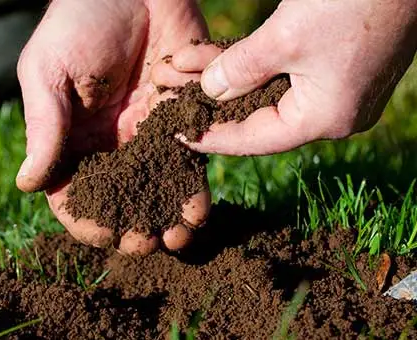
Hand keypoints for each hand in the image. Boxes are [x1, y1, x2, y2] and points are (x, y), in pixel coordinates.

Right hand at [15, 0, 210, 254]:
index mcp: (70, 137)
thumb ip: (43, 127)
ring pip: (157, 187)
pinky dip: (193, 187)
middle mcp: (108, 142)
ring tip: (178, 237)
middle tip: (146, 245)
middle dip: (132, 226)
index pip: (72, 191)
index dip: (85, 219)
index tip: (104, 235)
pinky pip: (189, 160)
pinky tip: (198, 208)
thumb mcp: (48, 71)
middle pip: (119, 198)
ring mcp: (146, 132)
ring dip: (166, 217)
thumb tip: (26, 185)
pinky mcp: (180, 118)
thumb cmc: (78, 21)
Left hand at [153, 0, 416, 154]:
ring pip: (267, 92)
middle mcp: (333, 113)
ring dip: (228, 78)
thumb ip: (241, 69)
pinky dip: (252, 65)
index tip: (176, 134)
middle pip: (257, 115)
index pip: (254, 139)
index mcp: (324, 119)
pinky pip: (284, 74)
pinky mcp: (338, 66)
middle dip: (213, 101)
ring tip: (188, 69)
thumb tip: (209, 90)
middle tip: (174, 99)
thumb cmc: (352, 1)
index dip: (211, 136)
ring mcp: (338, 90)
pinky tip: (220, 57)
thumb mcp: (285, 38)